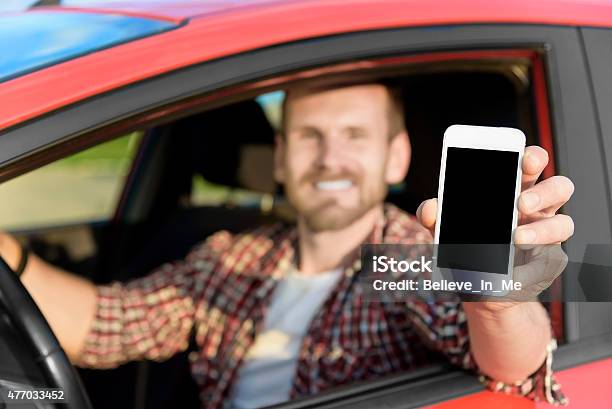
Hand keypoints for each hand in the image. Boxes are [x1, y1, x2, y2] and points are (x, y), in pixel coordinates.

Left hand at [416, 146, 574, 310]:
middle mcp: (537, 210)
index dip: (533, 157)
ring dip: (542, 230)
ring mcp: (546, 236)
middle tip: (520, 202)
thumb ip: (436, 217)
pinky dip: (531, 269)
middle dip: (545, 191)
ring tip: (517, 238)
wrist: (478, 286)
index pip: (531, 166)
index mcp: (514, 190)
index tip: (524, 158)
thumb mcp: (446, 231)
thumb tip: (430, 207)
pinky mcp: (548, 263)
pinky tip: (513, 274)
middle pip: (559, 188)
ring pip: (565, 224)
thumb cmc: (467, 246)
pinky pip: (551, 262)